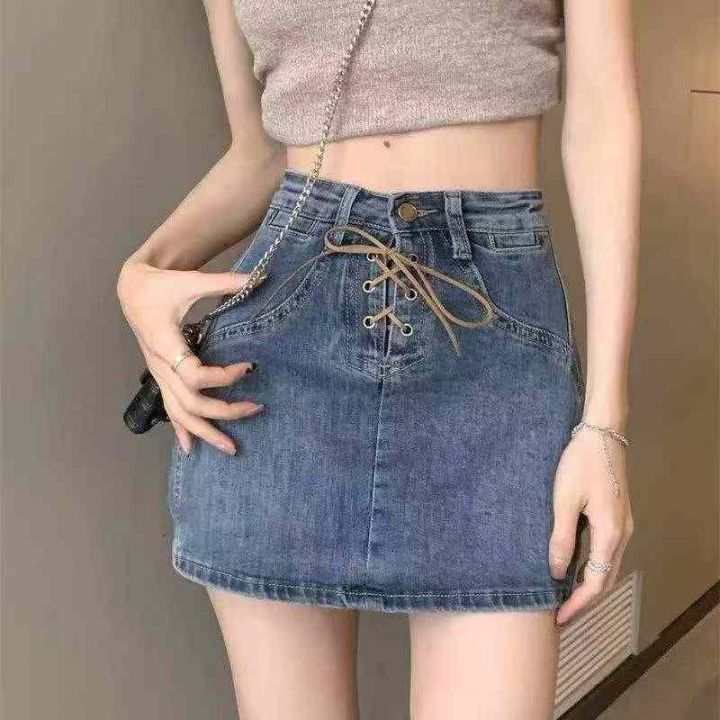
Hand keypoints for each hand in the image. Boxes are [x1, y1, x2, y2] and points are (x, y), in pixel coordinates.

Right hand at [117, 259, 263, 454]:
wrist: (131, 289)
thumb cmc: (160, 286)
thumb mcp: (191, 280)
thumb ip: (225, 282)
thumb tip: (259, 277)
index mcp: (165, 344)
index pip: (195, 375)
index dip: (224, 377)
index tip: (250, 367)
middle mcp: (160, 366)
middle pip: (190, 404)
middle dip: (223, 413)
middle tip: (256, 409)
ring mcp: (158, 375)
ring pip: (179, 414)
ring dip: (205, 432)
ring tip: (231, 448)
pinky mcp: (160, 378)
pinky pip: (169, 410)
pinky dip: (181, 430)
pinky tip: (190, 449)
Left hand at [548, 423, 633, 625]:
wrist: (602, 434)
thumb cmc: (580, 463)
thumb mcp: (564, 500)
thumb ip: (561, 538)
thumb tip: (557, 572)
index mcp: (610, 534)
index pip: (596, 584)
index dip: (578, 605)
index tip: (558, 619)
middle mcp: (622, 535)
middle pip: (606, 580)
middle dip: (584, 601)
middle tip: (559, 615)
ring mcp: (623, 525)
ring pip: (608, 567)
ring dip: (588, 585)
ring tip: (564, 597)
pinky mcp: (617, 516)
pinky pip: (606, 552)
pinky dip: (592, 567)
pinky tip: (575, 568)